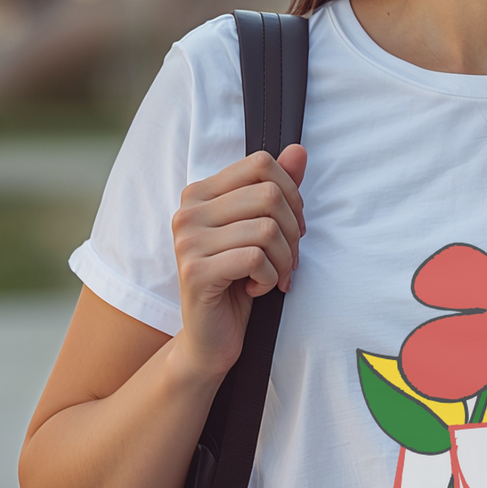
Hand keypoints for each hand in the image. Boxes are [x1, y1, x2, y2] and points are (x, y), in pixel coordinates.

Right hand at [169, 146, 306, 381]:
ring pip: (268, 228)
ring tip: (275, 276)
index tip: (293, 227)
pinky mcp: (195, 272)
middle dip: (293, 231)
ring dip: (285, 259)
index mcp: (200, 192)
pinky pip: (255, 258)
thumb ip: (278, 188)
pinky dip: (270, 277)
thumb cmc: (239, 280)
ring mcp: (187, 241)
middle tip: (289, 259)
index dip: (291, 192)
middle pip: (270, 195)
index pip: (261, 163)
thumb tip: (299, 150)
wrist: (212, 338)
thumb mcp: (263, 230)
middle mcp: (188, 211)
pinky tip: (258, 288)